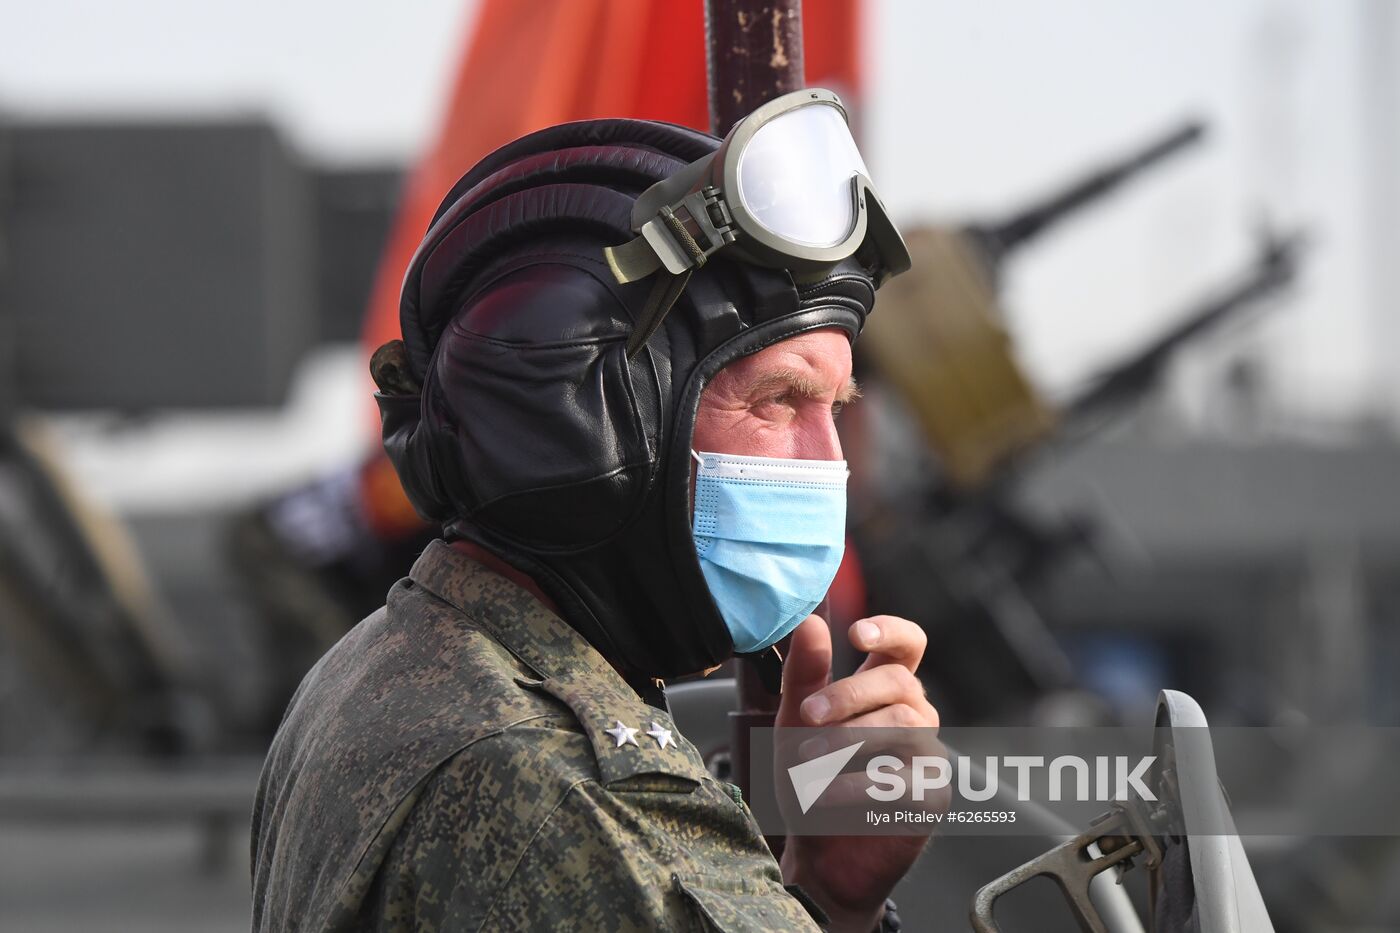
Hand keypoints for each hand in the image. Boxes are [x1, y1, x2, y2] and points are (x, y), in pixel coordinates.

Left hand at [775, 614, 939, 932]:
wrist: (817, 857)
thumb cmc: (810, 784)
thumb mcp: (794, 725)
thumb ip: (804, 674)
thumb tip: (810, 622)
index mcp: (885, 691)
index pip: (906, 645)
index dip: (890, 631)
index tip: (856, 633)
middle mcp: (915, 717)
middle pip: (899, 682)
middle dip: (849, 693)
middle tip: (808, 715)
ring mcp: (929, 757)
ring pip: (903, 724)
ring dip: (847, 739)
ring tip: (807, 762)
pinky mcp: (931, 797)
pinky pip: (900, 780)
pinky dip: (853, 786)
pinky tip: (824, 795)